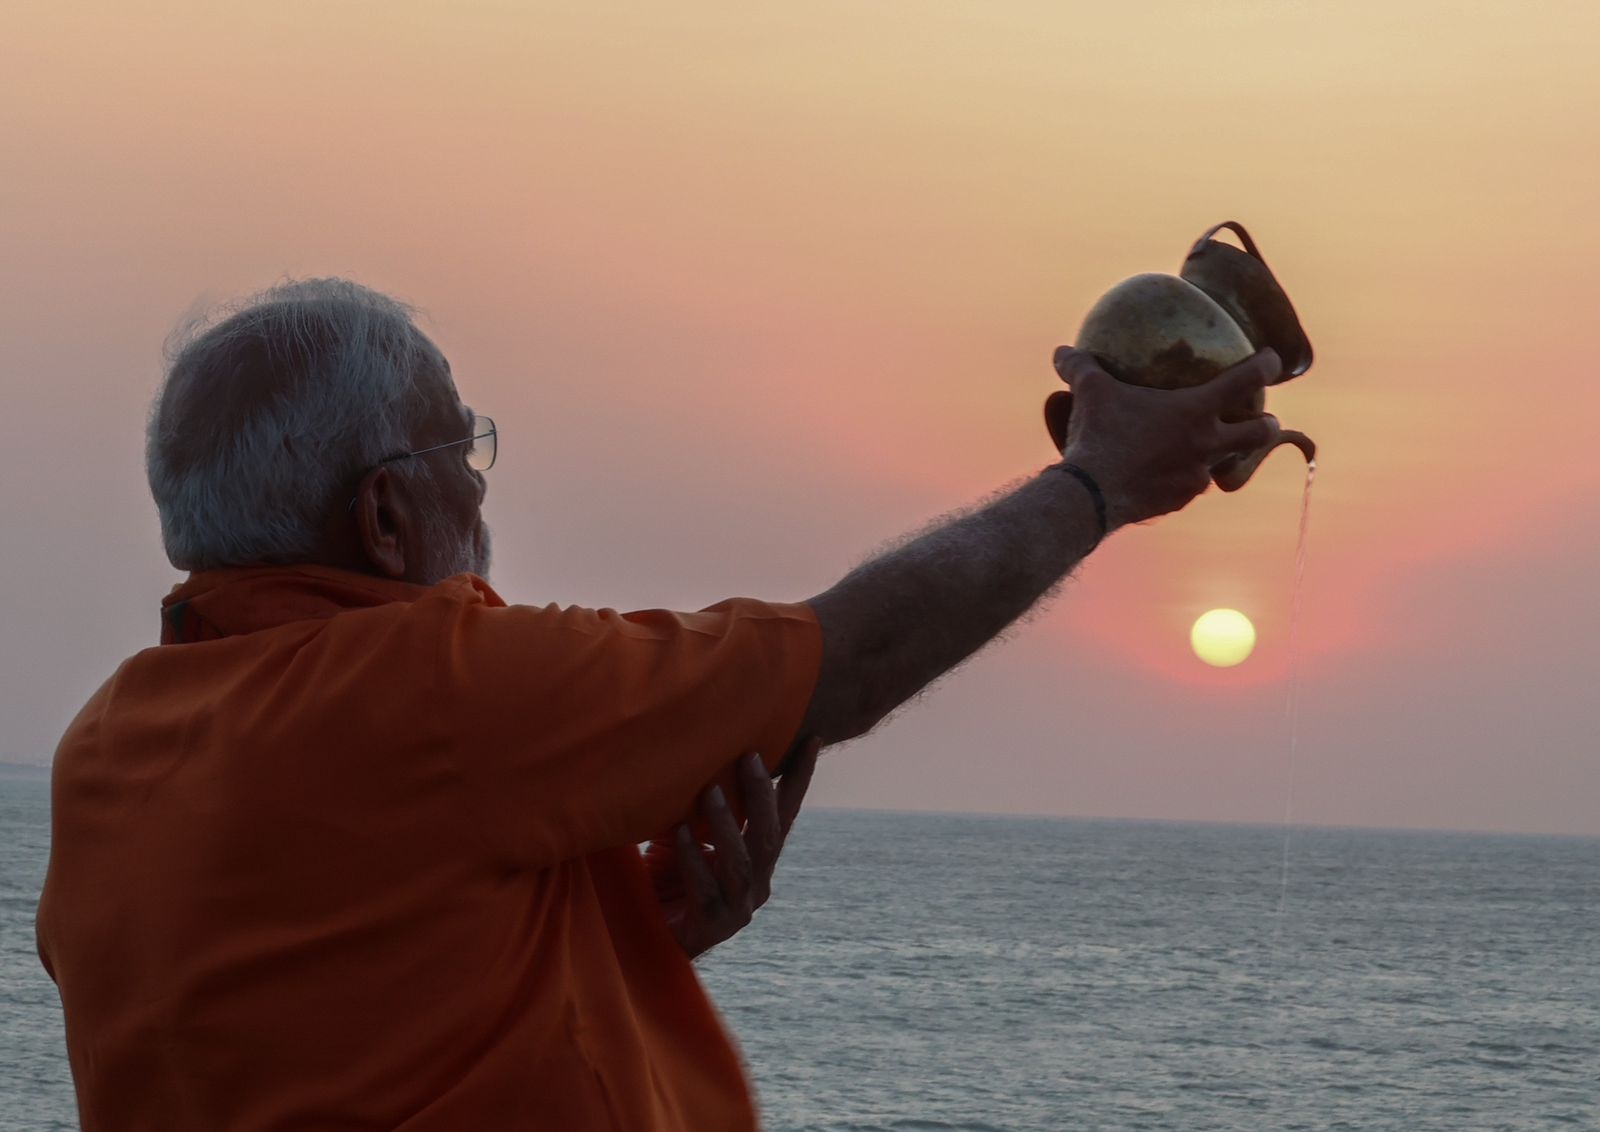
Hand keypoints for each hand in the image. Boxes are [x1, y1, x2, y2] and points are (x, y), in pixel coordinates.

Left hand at [643, 738, 820, 958]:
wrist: (646, 942)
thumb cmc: (666, 880)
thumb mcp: (687, 836)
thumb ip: (701, 809)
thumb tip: (699, 755)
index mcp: (758, 860)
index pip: (784, 814)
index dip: (799, 778)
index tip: (812, 738)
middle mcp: (757, 884)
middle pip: (768, 835)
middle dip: (761, 793)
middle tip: (749, 756)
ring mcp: (738, 909)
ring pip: (741, 862)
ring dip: (725, 825)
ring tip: (708, 791)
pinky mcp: (711, 928)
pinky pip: (705, 890)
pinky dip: (692, 859)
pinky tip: (680, 833)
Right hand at [1050, 345, 1283, 526]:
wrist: (1092, 496)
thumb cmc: (1099, 435)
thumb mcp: (1089, 393)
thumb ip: (1080, 367)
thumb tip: (1061, 351)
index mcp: (1195, 410)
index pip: (1246, 380)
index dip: (1266, 366)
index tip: (1272, 360)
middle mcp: (1206, 444)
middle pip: (1259, 434)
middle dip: (1268, 425)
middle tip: (1264, 418)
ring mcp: (1196, 476)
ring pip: (1223, 465)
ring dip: (1221, 456)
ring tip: (1207, 452)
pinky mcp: (1179, 501)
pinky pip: (1190, 488)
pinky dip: (1184, 479)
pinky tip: (1167, 476)